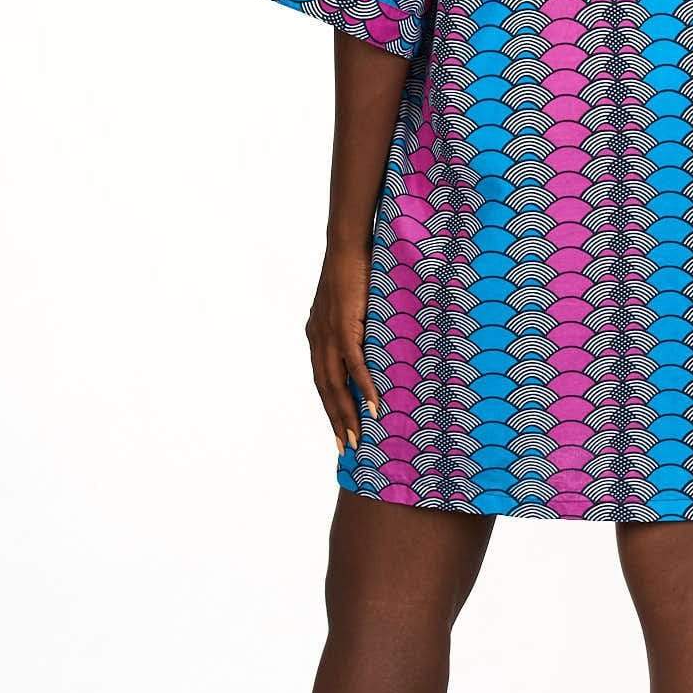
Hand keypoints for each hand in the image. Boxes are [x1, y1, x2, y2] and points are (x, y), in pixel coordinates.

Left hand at [305, 240, 380, 455]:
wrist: (348, 244)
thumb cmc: (355, 270)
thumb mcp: (353, 305)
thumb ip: (356, 327)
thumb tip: (373, 344)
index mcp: (317, 335)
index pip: (322, 380)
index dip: (330, 407)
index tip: (340, 431)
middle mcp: (318, 338)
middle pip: (326, 389)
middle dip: (337, 420)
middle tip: (347, 448)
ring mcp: (329, 334)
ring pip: (336, 383)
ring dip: (348, 412)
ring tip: (359, 437)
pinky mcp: (344, 326)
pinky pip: (354, 364)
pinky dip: (365, 387)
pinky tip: (375, 406)